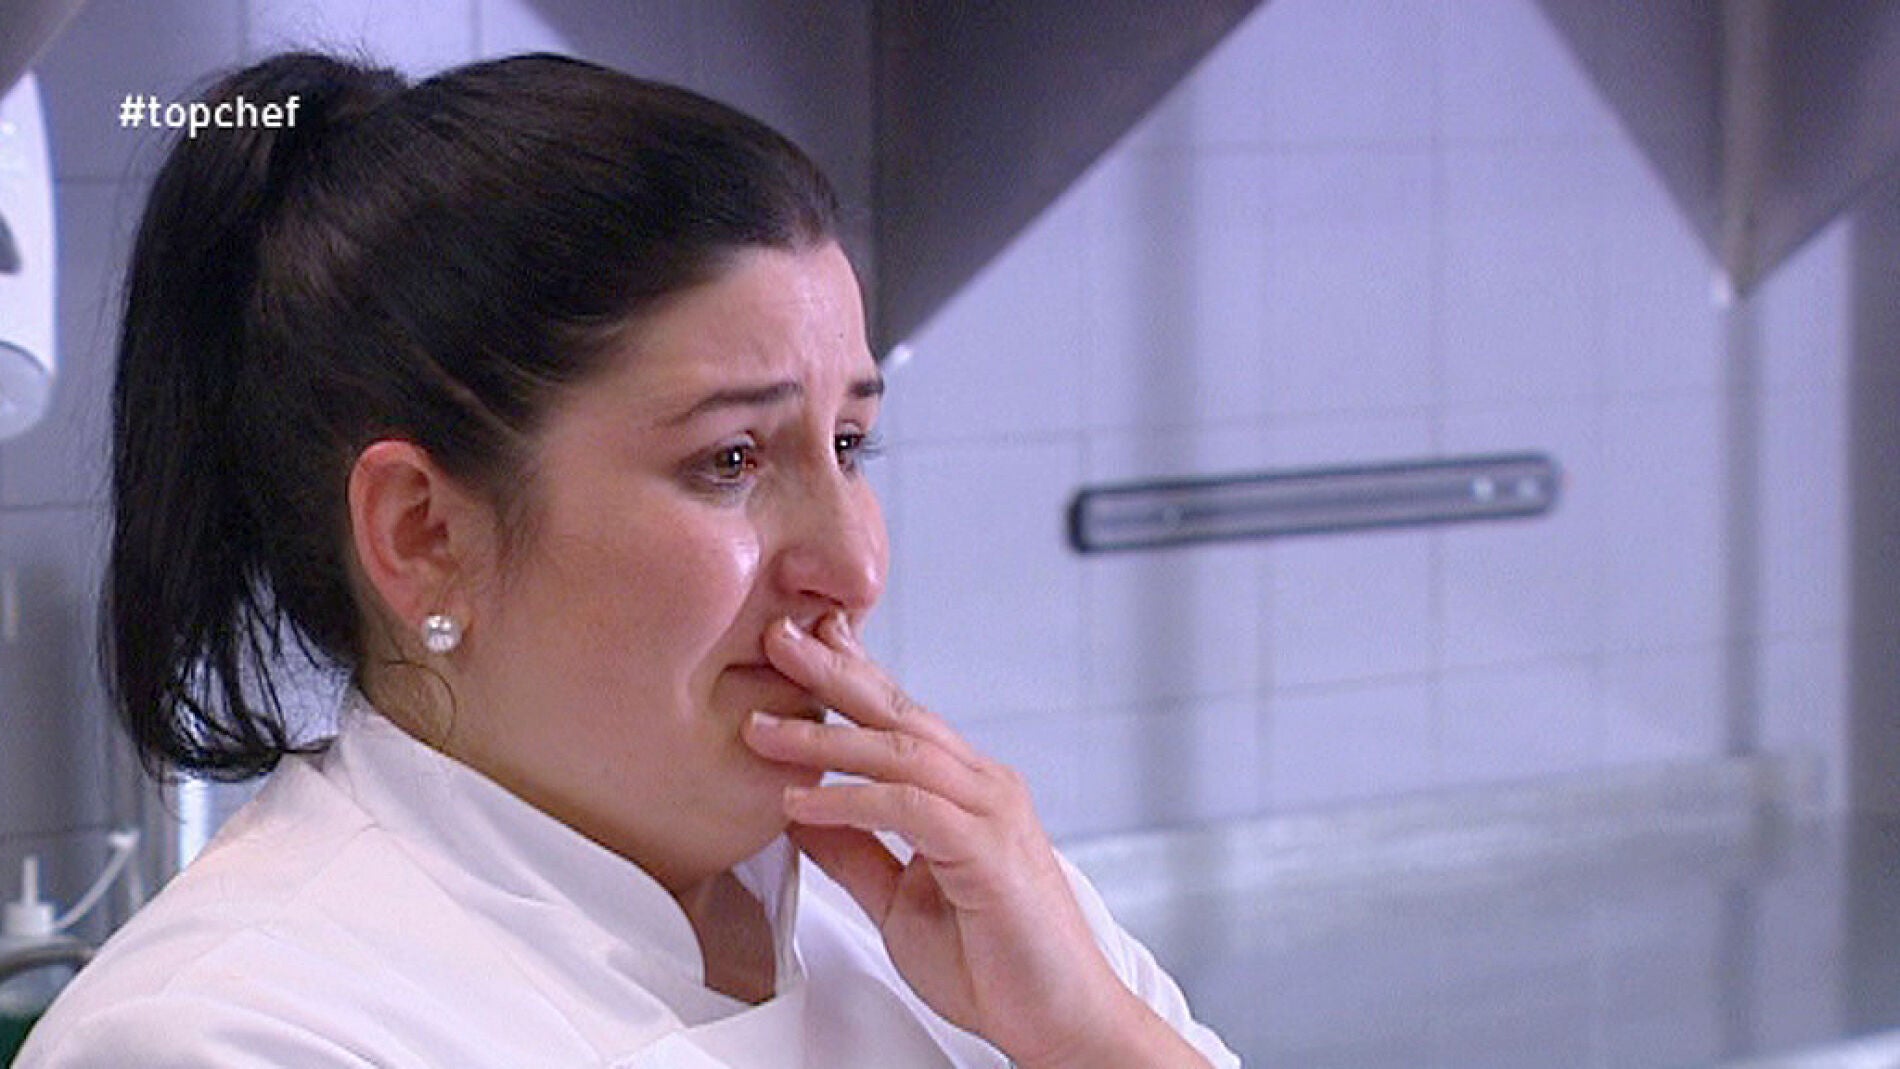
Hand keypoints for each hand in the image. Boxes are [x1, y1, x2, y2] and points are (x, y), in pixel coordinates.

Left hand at [740, 612, 1170, 1067]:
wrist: (1059, 1022)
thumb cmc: (996, 966)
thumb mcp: (899, 901)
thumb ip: (854, 852)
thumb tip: (798, 811)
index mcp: (966, 791)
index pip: (901, 717)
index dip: (851, 676)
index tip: (800, 645)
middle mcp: (984, 786)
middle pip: (900, 711)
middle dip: (835, 671)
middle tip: (777, 635)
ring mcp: (991, 811)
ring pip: (901, 748)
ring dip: (826, 734)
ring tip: (762, 727)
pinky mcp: (988, 848)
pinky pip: (908, 806)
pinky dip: (849, 798)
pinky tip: (800, 800)